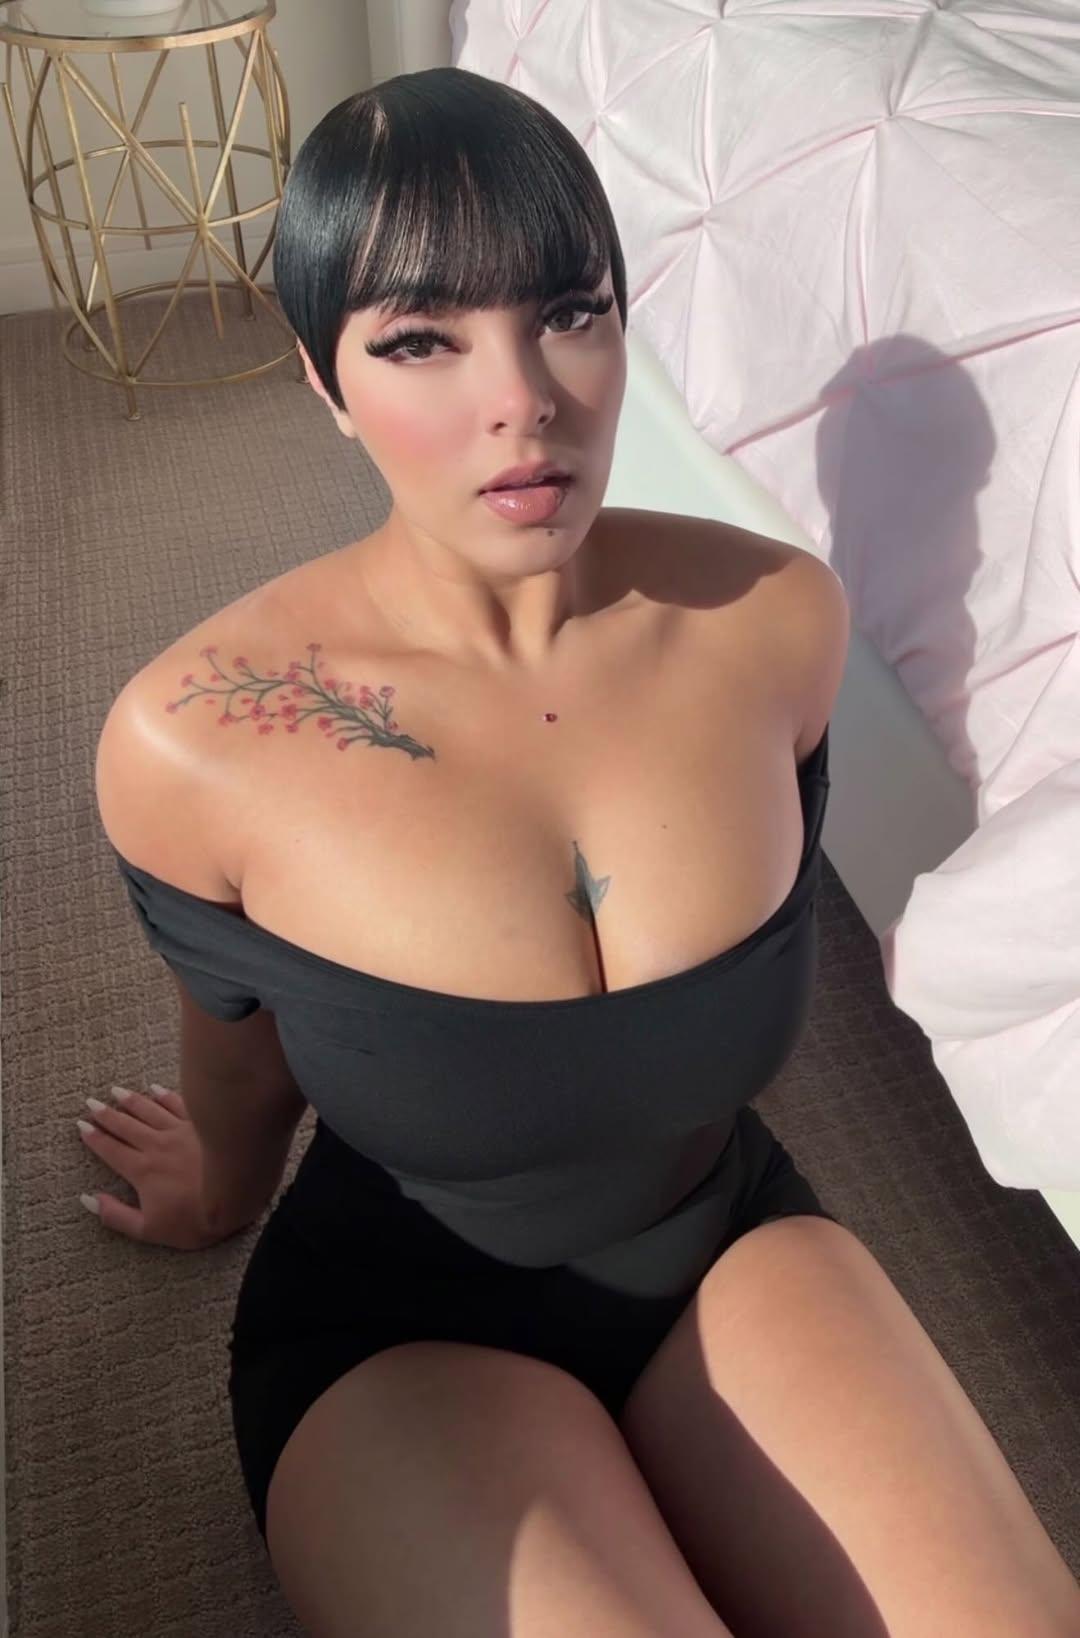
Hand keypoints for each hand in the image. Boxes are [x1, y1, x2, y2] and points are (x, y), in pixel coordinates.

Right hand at [77, 1082, 255, 1249]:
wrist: (238, 1194)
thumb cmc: (194, 1218)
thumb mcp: (149, 1229)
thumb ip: (116, 1216)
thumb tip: (89, 1200)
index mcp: (142, 1170)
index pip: (112, 1150)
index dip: (95, 1138)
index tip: (81, 1125)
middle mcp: (157, 1145)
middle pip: (126, 1126)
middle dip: (106, 1115)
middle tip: (91, 1102)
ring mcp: (180, 1131)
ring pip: (149, 1111)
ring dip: (131, 1101)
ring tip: (115, 1091)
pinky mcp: (201, 1125)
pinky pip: (178, 1105)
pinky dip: (164, 1096)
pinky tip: (155, 1089)